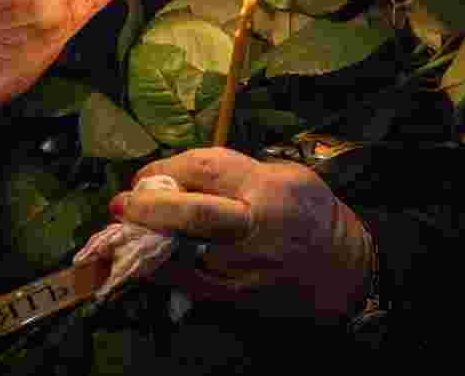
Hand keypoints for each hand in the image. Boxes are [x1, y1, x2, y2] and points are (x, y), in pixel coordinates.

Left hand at [109, 147, 374, 322]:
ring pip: (181, 252)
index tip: (148, 175)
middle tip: (121, 204)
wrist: (343, 271)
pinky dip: (159, 270)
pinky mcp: (235, 295)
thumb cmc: (314, 214)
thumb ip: (240, 170)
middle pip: (190, 213)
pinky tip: (143, 260)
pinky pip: (186, 282)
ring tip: (124, 231)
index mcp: (266, 188)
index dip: (167, 168)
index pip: (205, 169)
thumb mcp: (289, 175)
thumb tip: (184, 173)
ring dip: (145, 241)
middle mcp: (254, 227)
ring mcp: (243, 266)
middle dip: (147, 206)